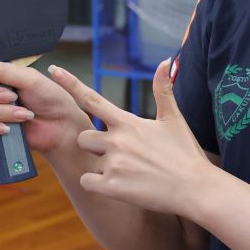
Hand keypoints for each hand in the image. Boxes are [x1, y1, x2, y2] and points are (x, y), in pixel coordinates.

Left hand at [48, 58, 218, 217]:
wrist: (195, 189)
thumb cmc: (185, 154)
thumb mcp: (173, 119)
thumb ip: (163, 89)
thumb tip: (165, 60)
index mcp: (128, 122)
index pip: (92, 99)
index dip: (70, 84)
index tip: (53, 70)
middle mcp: (117, 140)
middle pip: (83, 136)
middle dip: (94, 144)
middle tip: (119, 154)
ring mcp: (113, 164)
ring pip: (86, 160)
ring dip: (98, 165)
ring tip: (126, 171)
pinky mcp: (112, 187)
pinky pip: (86, 182)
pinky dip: (97, 185)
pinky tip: (118, 186)